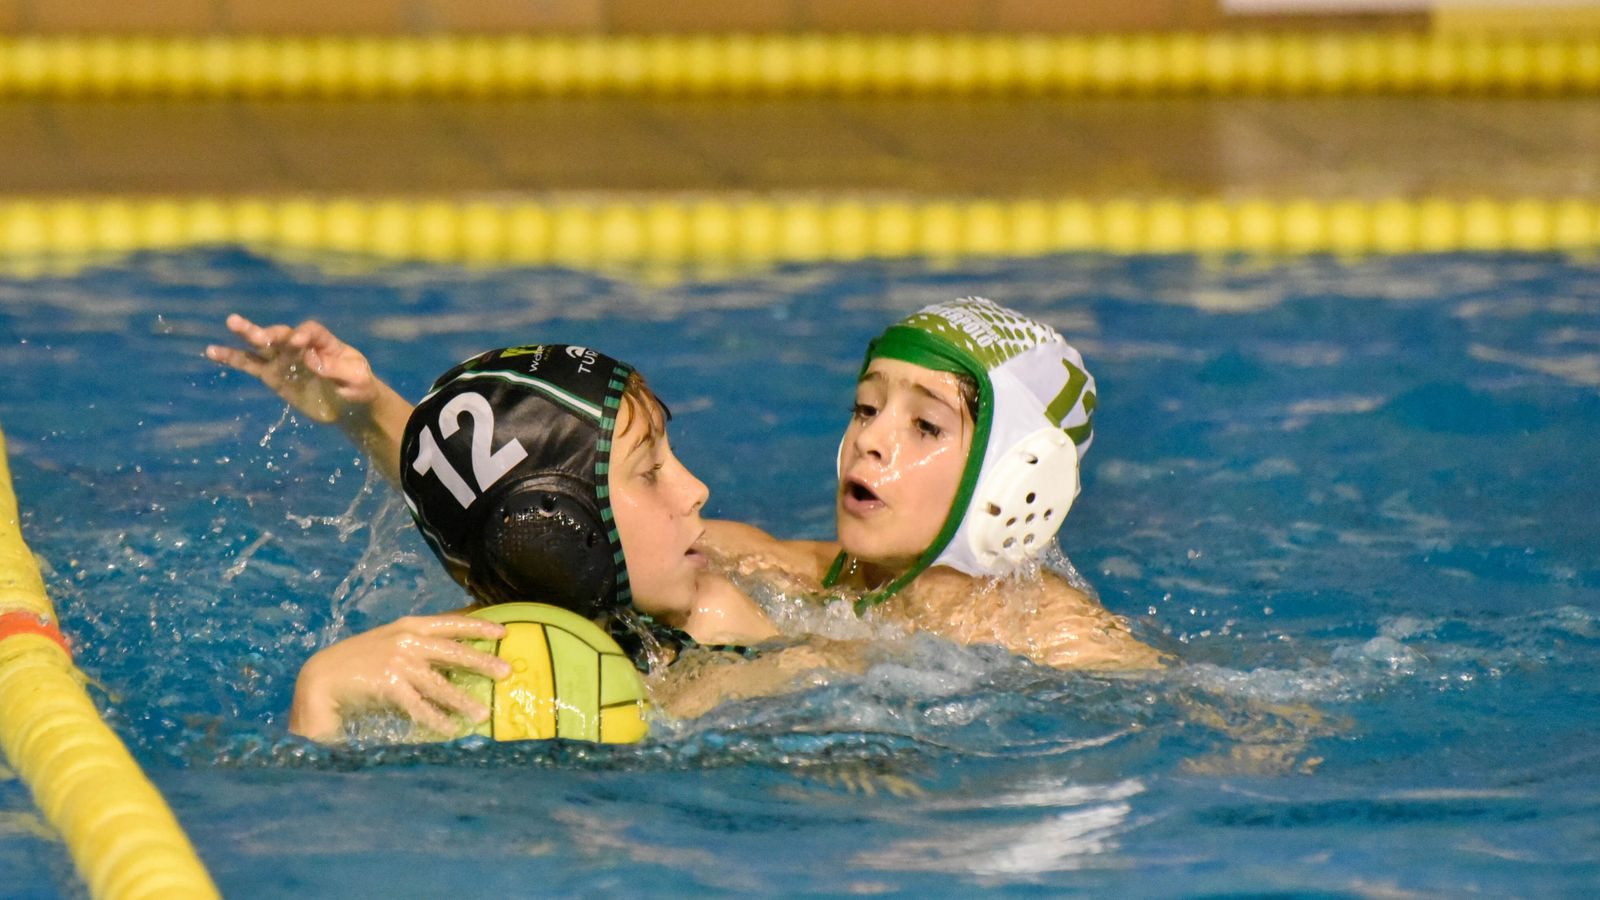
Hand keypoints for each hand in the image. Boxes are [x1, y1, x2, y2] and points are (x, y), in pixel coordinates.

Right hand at [206, 314, 380, 423]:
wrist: (351, 406)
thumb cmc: (359, 389)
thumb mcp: (358, 381)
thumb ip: (337, 370)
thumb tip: (311, 360)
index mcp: (325, 343)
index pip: (312, 332)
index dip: (305, 335)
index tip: (300, 342)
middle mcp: (301, 346)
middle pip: (283, 334)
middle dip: (273, 333)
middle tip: (261, 335)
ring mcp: (285, 360)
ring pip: (263, 345)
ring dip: (249, 334)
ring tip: (232, 322)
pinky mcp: (273, 376)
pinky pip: (250, 365)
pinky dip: (231, 358)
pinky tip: (212, 351)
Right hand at [289, 614, 512, 741]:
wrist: (320, 679)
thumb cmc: (356, 663)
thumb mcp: (388, 644)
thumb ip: (416, 646)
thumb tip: (450, 657)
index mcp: (408, 626)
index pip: (450, 622)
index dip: (478, 627)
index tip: (503, 632)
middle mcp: (406, 640)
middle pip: (454, 651)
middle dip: (482, 661)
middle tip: (507, 672)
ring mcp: (399, 662)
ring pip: (441, 684)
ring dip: (463, 701)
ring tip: (482, 713)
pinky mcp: (390, 685)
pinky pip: (421, 707)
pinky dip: (438, 719)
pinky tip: (451, 729)